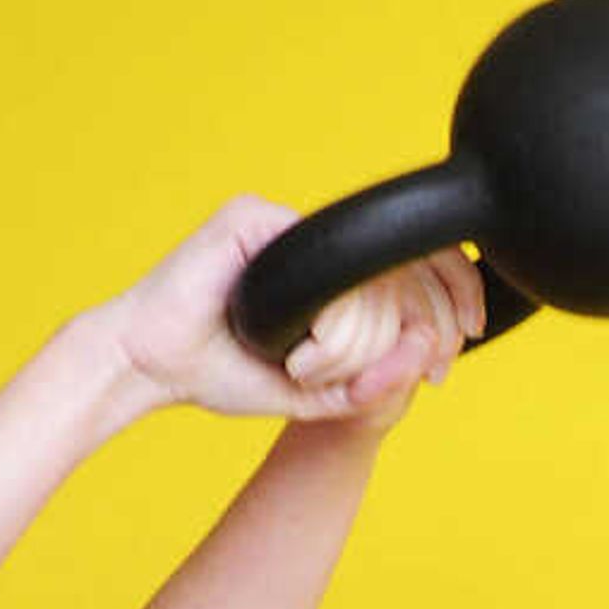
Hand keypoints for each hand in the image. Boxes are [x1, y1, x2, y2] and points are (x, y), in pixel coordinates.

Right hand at [77, 194, 485, 430]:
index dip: (455, 294)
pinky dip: (322, 330)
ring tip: (299, 366)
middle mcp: (316, 237)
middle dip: (395, 343)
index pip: (419, 260)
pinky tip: (284, 347)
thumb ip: (372, 382)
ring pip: (370, 284)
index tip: (459, 344)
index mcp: (333, 265)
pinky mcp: (254, 218)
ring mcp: (287, 223)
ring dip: (346, 349)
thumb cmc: (221, 372)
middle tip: (344, 379)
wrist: (150, 366)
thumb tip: (426, 356)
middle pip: (404, 279)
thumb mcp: (315, 391)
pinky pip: (327, 276)